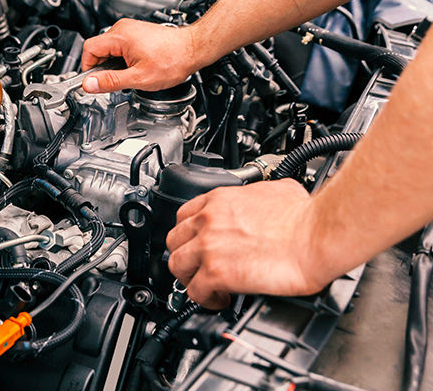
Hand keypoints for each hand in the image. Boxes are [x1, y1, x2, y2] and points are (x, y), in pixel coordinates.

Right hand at [81, 19, 198, 92]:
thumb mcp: (139, 78)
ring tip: (130, 74)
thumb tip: (89, 84)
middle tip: (115, 81)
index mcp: (120, 36)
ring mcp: (130, 29)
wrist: (193, 49)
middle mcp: (122, 28)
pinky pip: (119, 46)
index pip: (89, 49)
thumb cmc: (173, 60)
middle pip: (98, 49)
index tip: (95, 81)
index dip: (89, 68)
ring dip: (114, 64)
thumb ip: (111, 81)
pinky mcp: (137, 33)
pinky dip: (122, 59)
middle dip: (103, 68)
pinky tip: (136, 67)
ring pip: (109, 49)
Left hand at [166, 179, 326, 309]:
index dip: (189, 233)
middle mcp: (209, 220)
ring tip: (206, 286)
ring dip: (190, 278)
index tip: (196, 243)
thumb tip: (267, 199)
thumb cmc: (304, 215)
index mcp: (220, 200)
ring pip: (177, 266)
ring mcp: (209, 246)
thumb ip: (258, 194)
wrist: (316, 235)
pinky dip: (206, 299)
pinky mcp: (217, 273)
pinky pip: (195, 292)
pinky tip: (222, 299)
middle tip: (199, 266)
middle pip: (174, 240)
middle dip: (185, 255)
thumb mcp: (276, 189)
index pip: (184, 215)